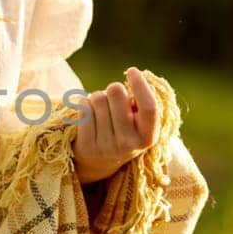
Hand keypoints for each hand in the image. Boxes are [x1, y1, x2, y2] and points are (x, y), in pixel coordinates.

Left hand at [71, 65, 158, 185]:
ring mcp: (106, 147)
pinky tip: (90, 117)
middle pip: (116, 93)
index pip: (149, 108)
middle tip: (113, 99)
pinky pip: (83, 107)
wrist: (98, 163)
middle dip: (114, 89)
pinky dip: (84, 104)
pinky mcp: (86, 146)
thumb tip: (134, 75)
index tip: (132, 70)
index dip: (140, 86)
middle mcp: (128, 145)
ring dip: (98, 98)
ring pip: (97, 98)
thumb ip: (141, 104)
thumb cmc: (123, 131)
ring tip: (102, 111)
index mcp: (148, 137)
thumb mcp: (139, 124)